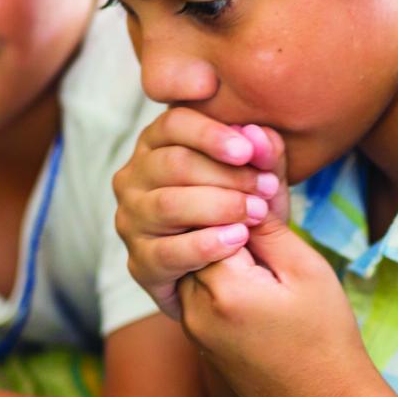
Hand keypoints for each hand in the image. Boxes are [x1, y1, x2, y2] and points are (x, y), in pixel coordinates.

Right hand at [112, 109, 282, 318]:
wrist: (229, 272)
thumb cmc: (241, 209)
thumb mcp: (258, 176)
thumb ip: (263, 152)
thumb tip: (258, 135)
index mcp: (156, 144)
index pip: (173, 124)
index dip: (210, 134)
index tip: (247, 151)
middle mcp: (134, 178)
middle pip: (174, 164)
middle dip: (226, 175)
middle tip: (266, 188)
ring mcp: (131, 221)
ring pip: (169, 204)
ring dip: (220, 207)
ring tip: (257, 213)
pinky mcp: (139, 262)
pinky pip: (169, 251)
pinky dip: (207, 244)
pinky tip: (237, 239)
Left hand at [177, 147, 370, 396]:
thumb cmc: (326, 336)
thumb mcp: (305, 269)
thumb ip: (270, 223)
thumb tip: (251, 177)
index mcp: (224, 288)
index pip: (208, 212)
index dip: (233, 187)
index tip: (259, 174)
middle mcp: (195, 308)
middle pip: (190, 233)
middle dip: (218, 204)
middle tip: (252, 187)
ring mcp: (191, 325)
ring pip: (189, 255)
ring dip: (214, 231)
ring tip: (251, 218)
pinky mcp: (197, 335)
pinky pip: (196, 282)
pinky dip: (215, 260)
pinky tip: (245, 250)